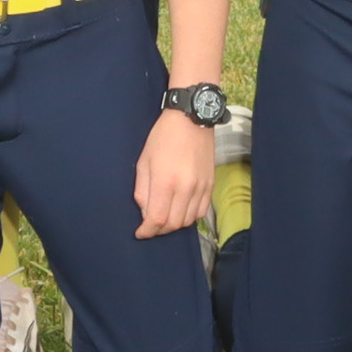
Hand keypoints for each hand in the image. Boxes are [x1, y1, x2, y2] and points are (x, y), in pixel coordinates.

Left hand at [132, 108, 215, 238]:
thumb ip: (142, 191)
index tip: (141, 233)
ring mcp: (201, 187)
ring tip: (165, 217)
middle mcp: (185, 188)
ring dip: (174, 224)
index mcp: (165, 181)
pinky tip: (181, 210)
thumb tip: (145, 213)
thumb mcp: (144, 161)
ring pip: (188, 221)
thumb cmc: (163, 137)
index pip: (157, 219)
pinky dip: (190, 217)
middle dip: (159, 230)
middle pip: (173, 224)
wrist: (192, 118)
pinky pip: (201, 212)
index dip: (147, 231)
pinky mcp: (211, 184)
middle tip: (150, 225)